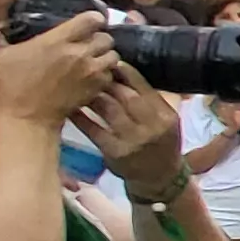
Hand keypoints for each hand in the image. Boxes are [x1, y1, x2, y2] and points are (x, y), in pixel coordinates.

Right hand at [0, 15, 119, 128]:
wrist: (24, 118)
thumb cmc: (9, 86)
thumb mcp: (3, 55)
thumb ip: (12, 39)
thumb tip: (8, 30)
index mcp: (58, 40)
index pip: (91, 19)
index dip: (92, 20)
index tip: (86, 24)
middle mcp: (79, 53)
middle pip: (106, 37)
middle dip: (98, 39)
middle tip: (87, 46)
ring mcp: (90, 72)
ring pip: (113, 56)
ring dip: (104, 57)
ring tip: (92, 61)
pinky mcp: (95, 89)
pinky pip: (110, 76)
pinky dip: (105, 75)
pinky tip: (92, 78)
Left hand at [80, 70, 182, 188]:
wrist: (160, 179)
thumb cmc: (162, 144)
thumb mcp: (167, 122)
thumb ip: (152, 101)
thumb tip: (125, 73)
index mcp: (166, 117)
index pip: (145, 89)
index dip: (128, 74)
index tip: (114, 62)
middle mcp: (151, 128)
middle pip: (126, 97)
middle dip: (108, 82)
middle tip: (91, 70)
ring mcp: (132, 141)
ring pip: (109, 110)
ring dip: (92, 95)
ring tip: (80, 85)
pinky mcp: (114, 152)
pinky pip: (94, 130)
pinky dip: (81, 118)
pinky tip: (72, 108)